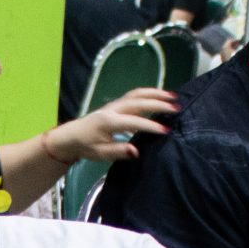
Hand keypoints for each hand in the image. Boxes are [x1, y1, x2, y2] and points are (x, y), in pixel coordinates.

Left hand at [42, 89, 179, 164]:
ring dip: (155, 94)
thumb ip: (118, 151)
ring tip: (172, 97)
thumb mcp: (100, 154)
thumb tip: (136, 150)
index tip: (165, 131)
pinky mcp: (117, 104)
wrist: (72, 136)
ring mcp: (115, 105)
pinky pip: (135, 95)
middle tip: (175, 108)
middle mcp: (113, 109)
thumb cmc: (87, 146)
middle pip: (138, 102)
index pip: (133, 122)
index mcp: (109, 122)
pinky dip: (149, 93)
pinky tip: (160, 97)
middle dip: (158, 104)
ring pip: (137, 94)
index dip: (150, 126)